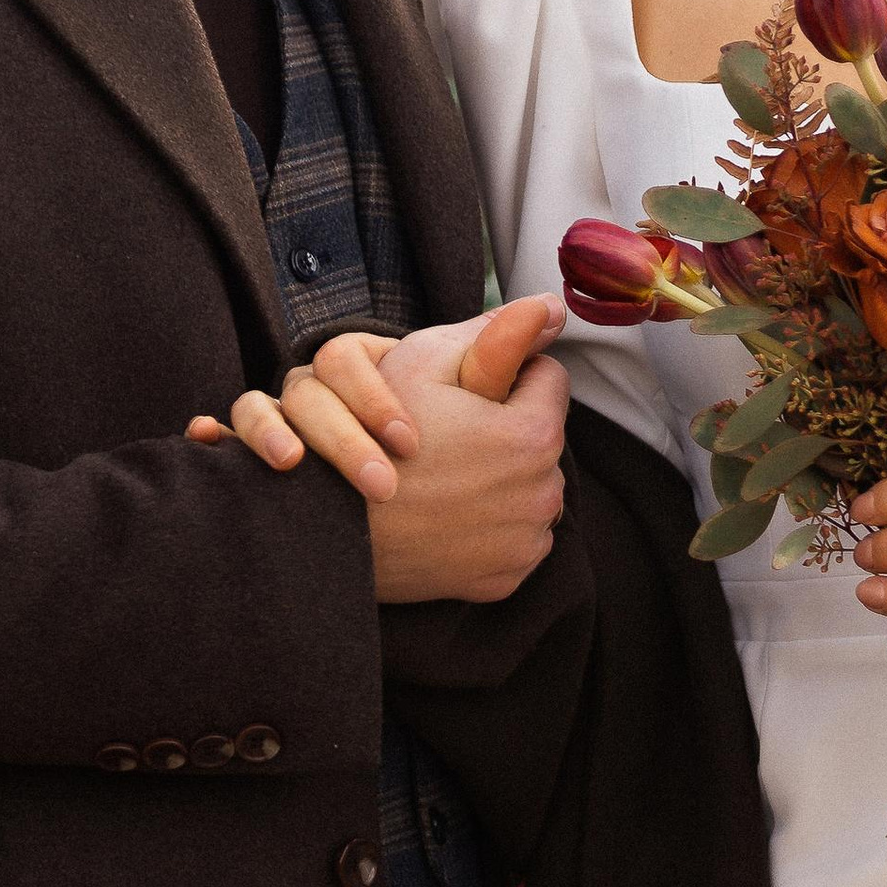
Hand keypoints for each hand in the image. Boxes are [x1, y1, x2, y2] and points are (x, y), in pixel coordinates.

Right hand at [187, 298, 568, 604]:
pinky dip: (491, 525)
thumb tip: (553, 307)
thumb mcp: (426, 364)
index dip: (506, 373)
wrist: (332, 530)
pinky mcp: (506, 579)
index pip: (548, 379)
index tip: (469, 387)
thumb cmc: (372, 434)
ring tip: (447, 473)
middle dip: (507, 429)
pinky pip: (514, 537)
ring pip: (529, 488)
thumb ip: (496, 333)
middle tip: (452, 432)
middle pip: (541, 439)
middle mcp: (544, 492)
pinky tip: (448, 514)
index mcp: (533, 434)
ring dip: (503, 476)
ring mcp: (525, 541)